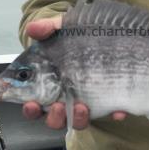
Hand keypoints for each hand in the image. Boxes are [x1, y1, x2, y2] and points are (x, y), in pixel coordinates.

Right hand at [21, 14, 125, 128]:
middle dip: (54, 117)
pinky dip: (114, 113)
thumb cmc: (75, 37)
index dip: (30, 109)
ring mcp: (86, 102)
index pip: (33, 105)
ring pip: (78, 121)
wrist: (104, 34)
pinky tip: (118, 110)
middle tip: (57, 106)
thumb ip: (46, 28)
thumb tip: (32, 28)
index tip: (31, 104)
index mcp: (46, 86)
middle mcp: (64, 98)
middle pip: (54, 119)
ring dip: (78, 118)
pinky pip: (110, 113)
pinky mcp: (107, 101)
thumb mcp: (61, 29)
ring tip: (81, 106)